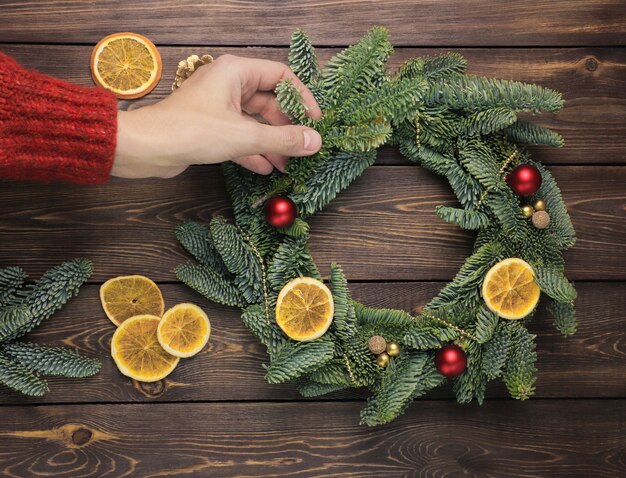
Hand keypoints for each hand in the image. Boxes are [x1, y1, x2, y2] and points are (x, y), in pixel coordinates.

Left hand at [113, 54, 322, 178]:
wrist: (146, 149)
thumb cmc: (191, 131)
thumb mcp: (244, 136)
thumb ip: (282, 139)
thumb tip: (314, 141)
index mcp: (236, 72)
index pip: (281, 77)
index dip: (302, 98)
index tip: (315, 122)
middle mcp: (228, 84)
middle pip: (269, 102)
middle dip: (286, 127)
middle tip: (302, 148)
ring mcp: (218, 106)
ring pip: (255, 122)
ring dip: (271, 143)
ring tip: (287, 165)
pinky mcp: (209, 127)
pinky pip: (239, 136)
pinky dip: (253, 151)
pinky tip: (266, 169)